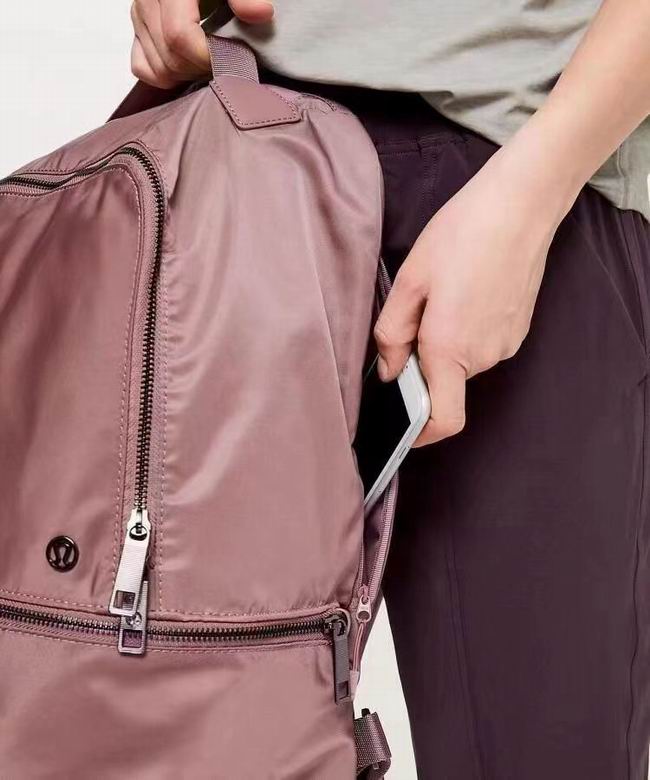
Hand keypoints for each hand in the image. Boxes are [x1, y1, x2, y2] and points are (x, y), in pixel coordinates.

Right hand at [130, 0, 273, 87]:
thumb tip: (261, 13)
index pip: (180, 37)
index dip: (208, 56)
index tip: (232, 57)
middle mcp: (146, 2)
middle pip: (170, 58)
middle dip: (202, 68)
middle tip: (227, 60)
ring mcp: (138, 18)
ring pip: (159, 69)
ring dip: (189, 75)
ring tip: (211, 61)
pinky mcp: (137, 31)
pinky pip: (144, 69)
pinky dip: (167, 76)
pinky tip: (190, 66)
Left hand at [374, 139, 575, 446]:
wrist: (521, 205)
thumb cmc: (463, 234)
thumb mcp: (410, 281)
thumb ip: (392, 334)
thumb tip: (388, 371)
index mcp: (450, 348)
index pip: (442, 421)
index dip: (419, 434)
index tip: (402, 429)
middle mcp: (483, 356)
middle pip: (445, 386)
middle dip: (423, 365)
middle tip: (414, 317)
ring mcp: (505, 344)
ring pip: (462, 363)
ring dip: (444, 344)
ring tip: (442, 296)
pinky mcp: (517, 330)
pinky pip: (481, 345)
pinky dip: (465, 332)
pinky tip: (463, 293)